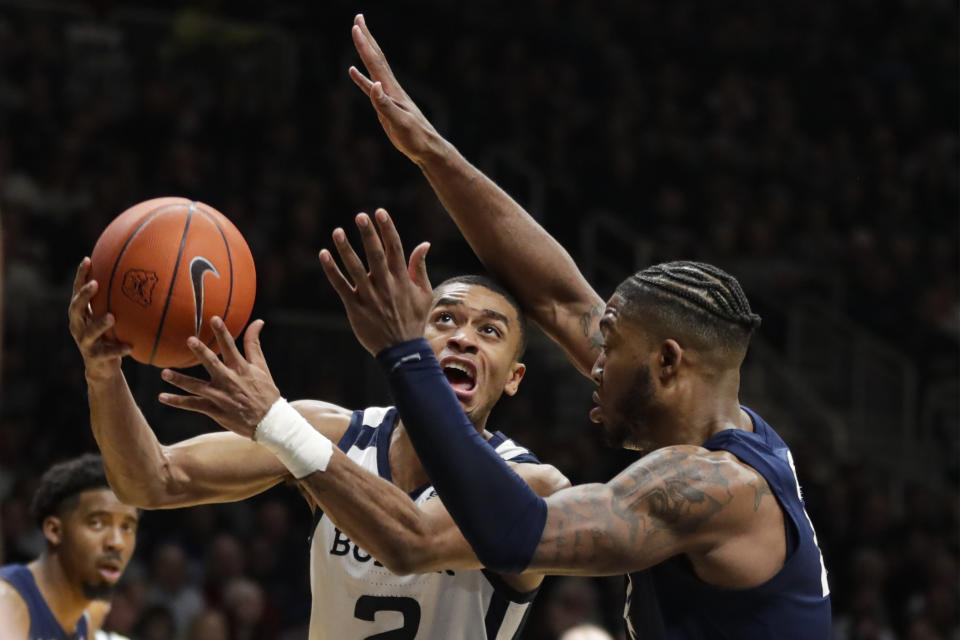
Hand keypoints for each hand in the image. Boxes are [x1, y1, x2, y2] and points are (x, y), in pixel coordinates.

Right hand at [68, 257, 130, 381]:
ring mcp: (84, 342)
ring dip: (99, 324)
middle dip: (84, 296)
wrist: (102, 367)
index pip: (78, 291)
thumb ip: (116, 300)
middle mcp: (78, 325)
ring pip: (89, 331)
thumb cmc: (108, 335)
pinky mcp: (94, 357)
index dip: (81, 276)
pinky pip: (107, 353)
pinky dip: (118, 349)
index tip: (88, 259)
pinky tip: (130, 347)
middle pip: (76, 308)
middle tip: (95, 284)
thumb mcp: (110, 315)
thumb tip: (139, 275)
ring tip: (112, 317)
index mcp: (80, 313)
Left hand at [158, 316, 279, 438]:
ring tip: (165, 373)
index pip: (231, 347)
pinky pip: (193, 405)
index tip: (214, 318)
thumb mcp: (262, 367)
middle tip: (190, 340)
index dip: (222, 332)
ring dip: (180, 380)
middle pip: (213, 364)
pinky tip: (162, 397)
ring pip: (197, 387)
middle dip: (202, 352)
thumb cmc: (265, 392)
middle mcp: (229, 381)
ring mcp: (221, 397)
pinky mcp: (215, 410)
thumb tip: (258, 321)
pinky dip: (177, 401)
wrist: (269, 422)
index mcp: (241, 369)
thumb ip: (254, 344)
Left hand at [319, 208, 431, 355]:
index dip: (387, 229)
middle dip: (369, 234)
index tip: (379, 212)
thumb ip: (419, 268)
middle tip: (360, 216)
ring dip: (346, 249)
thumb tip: (424, 244)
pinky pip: (341, 286)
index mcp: (402, 280)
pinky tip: (323, 254)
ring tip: (337, 231)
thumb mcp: (424, 293)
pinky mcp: (355, 307)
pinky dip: (332, 270)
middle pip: (376, 255)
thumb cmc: (414, 320)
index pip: (395, 249)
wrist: (402, 351)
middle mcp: (386, 285)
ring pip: (355, 269)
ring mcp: (369, 296)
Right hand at [349, 13, 445, 164]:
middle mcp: (390, 88)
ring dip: (365, 51)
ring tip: (358, 34)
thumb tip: (374, 85)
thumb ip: (385, 104)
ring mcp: (388, 95)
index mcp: (392, 90)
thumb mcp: (399, 122)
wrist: (426, 148)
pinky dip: (361, 78)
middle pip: (376, 58)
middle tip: (358, 18)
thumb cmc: (415, 137)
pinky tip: (353, 71)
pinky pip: (370, 88)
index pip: (376, 63)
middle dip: (367, 38)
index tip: (356, 27)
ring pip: (373, 68)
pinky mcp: (385, 106)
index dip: (365, 45)